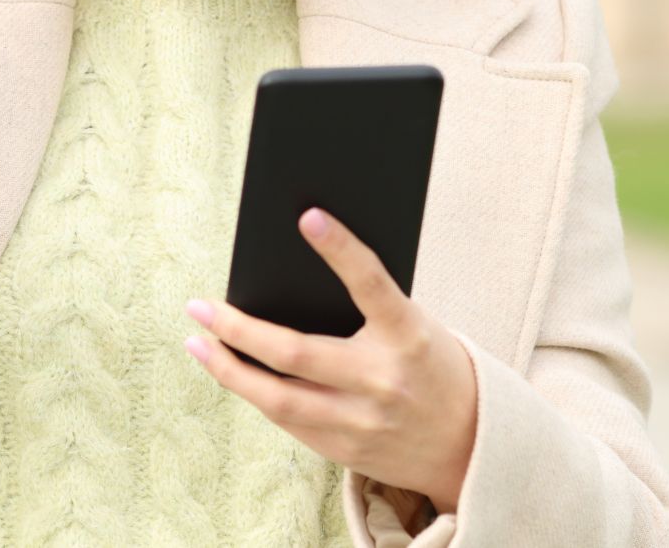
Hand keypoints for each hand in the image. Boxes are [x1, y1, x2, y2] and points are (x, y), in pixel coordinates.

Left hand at [184, 207, 477, 513]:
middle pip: (295, 354)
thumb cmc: (432, 367)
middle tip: (200, 306)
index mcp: (409, 336)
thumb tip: (294, 277)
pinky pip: (288, 421)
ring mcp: (361, 422)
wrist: (470, 446)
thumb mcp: (416, 328)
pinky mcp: (345, 451)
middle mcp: (383, 381)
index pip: (372, 283)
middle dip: (238, 329)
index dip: (341, 249)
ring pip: (277, 399)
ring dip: (228, 370)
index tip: (308, 216)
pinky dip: (256, 394)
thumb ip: (368, 309)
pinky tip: (233, 373)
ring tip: (198, 343)